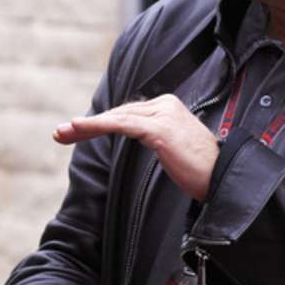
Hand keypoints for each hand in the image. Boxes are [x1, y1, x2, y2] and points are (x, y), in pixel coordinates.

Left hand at [53, 94, 218, 200]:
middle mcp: (165, 105)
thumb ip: (153, 136)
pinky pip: (122, 125)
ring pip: (116, 118)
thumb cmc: (200, 169)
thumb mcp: (172, 147)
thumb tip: (132, 134)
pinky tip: (80, 128)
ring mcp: (163, 115)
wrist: (224, 179)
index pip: (126, 113)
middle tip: (60, 133)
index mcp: (167, 107)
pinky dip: (98, 125)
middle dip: (87, 125)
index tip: (74, 132)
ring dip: (86, 126)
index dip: (99, 123)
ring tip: (63, 132)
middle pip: (118, 113)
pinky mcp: (160, 129)